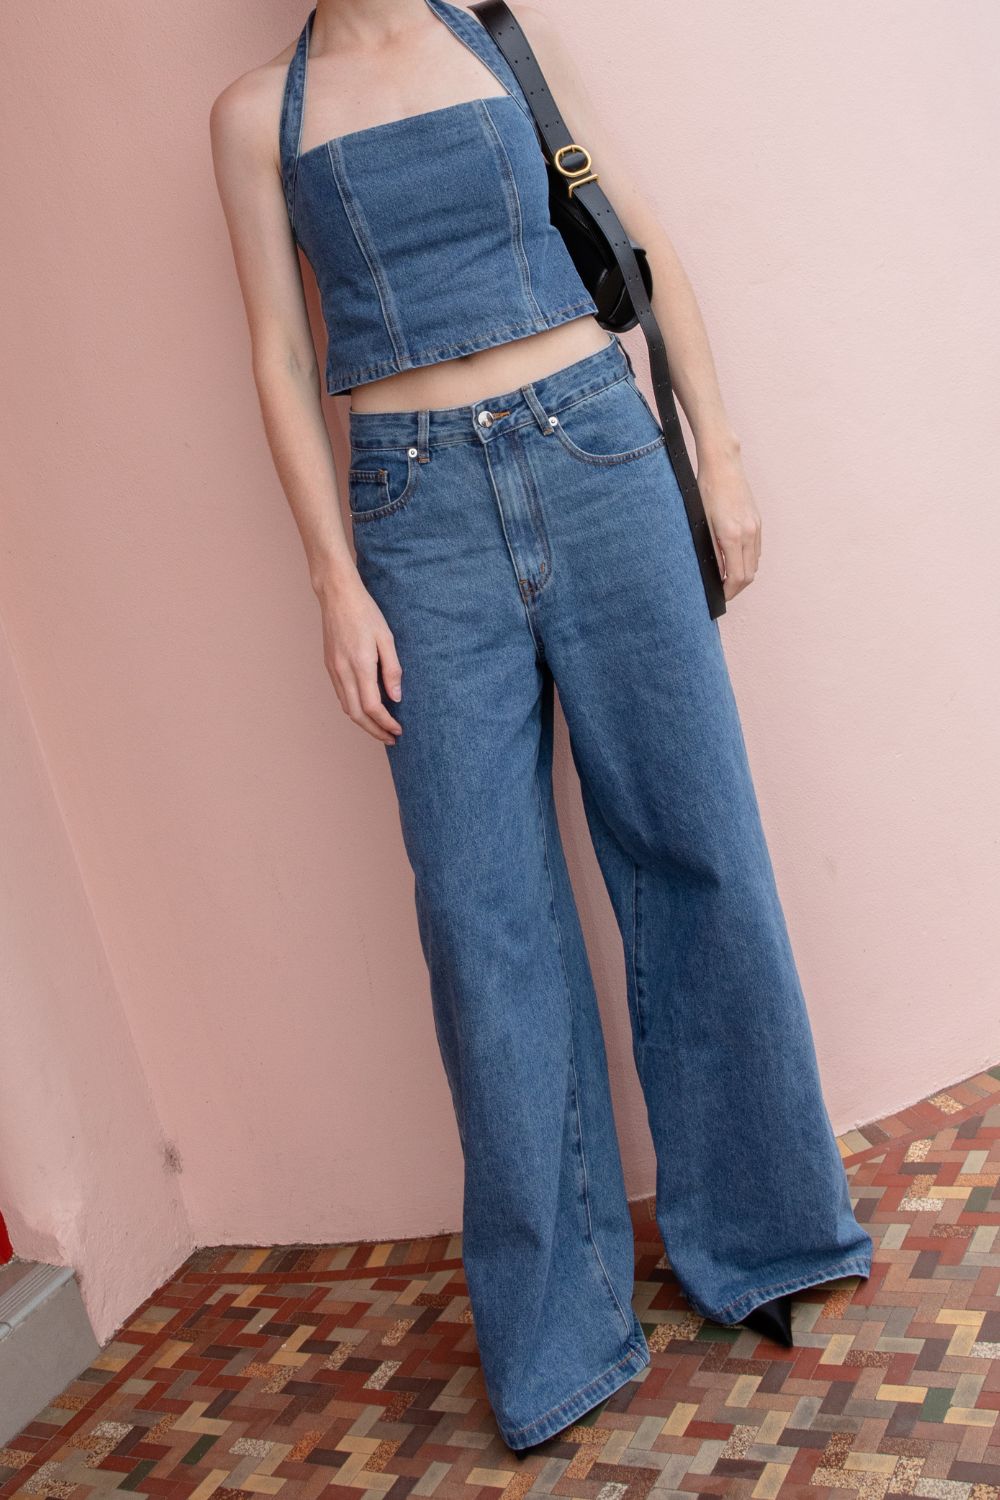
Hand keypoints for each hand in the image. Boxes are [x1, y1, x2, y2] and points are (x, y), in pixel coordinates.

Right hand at [314, 565, 402, 744]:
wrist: (337, 595)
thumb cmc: (366, 612)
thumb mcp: (387, 638)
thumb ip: (392, 669)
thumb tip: (395, 697)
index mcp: (360, 665)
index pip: (373, 707)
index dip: (386, 723)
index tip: (399, 730)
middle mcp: (343, 671)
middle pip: (357, 714)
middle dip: (374, 731)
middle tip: (391, 739)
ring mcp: (333, 670)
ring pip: (347, 707)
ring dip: (363, 723)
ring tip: (380, 728)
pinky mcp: (329, 666)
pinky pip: (341, 695)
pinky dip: (354, 708)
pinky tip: (366, 709)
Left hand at [698, 450, 761, 600]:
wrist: (723, 465)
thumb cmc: (706, 490)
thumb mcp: (701, 523)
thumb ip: (711, 551)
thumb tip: (716, 574)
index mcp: (732, 536)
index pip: (737, 577)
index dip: (729, 592)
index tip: (720, 597)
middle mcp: (749, 533)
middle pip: (749, 575)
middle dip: (736, 587)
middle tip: (722, 592)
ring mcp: (756, 527)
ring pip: (754, 563)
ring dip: (743, 574)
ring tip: (726, 577)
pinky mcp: (758, 521)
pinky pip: (756, 550)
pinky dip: (747, 560)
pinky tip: (734, 559)